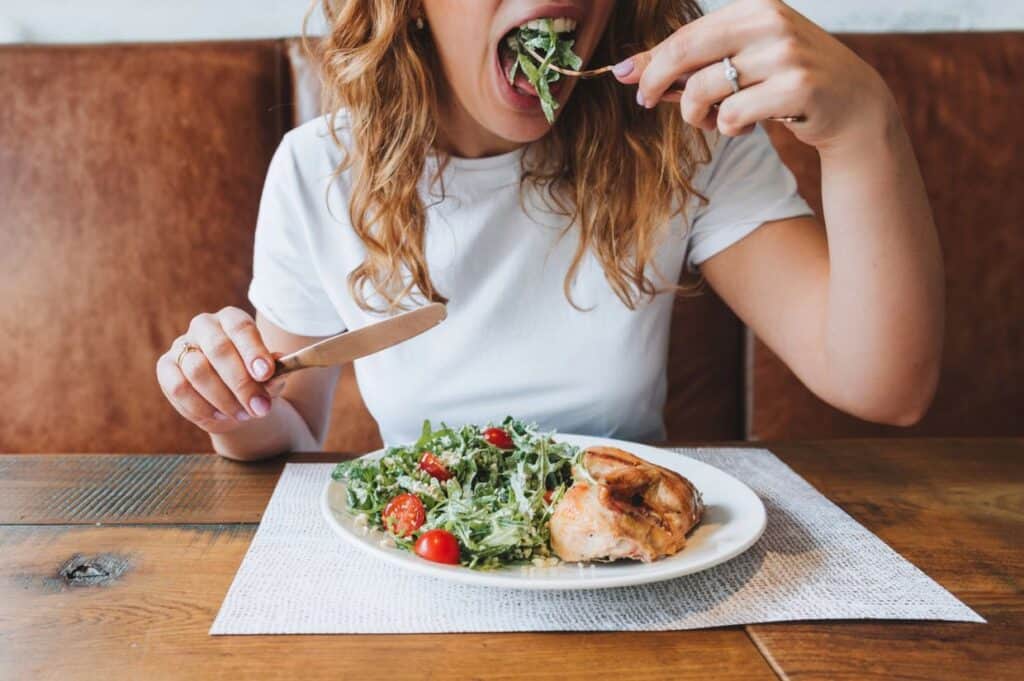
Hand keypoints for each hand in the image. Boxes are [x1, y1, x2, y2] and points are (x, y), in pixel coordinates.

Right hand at [156, 307, 284, 433]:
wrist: (233, 401)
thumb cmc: (255, 382)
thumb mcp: (271, 378)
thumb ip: (275, 372)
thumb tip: (277, 367)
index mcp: (232, 319)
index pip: (241, 327)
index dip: (253, 350)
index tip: (266, 373)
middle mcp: (205, 326)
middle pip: (218, 349)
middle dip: (241, 383)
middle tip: (260, 407)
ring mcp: (181, 345)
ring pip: (197, 371)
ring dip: (223, 398)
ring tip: (244, 414)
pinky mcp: (165, 368)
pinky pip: (179, 388)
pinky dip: (201, 407)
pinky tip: (220, 415)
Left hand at [613, 0, 896, 149]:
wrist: (852, 105)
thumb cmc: (783, 82)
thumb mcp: (736, 63)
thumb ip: (684, 65)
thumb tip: (622, 71)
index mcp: (753, 8)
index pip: (685, 35)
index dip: (652, 64)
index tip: (633, 86)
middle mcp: (770, 22)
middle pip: (686, 53)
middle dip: (656, 83)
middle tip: (646, 103)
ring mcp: (786, 53)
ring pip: (705, 91)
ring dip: (699, 116)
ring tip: (718, 120)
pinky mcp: (797, 87)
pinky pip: (732, 116)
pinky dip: (730, 128)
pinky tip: (749, 126)